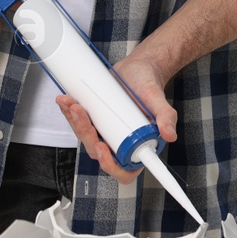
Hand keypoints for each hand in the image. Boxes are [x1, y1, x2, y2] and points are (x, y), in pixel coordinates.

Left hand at [57, 52, 177, 184]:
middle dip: (85, 134)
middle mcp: (120, 143)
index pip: (124, 170)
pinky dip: (70, 113)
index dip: (110, 165)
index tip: (102, 147)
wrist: (139, 67)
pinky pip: (80, 123)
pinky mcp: (95, 120)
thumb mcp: (157, 99)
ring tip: (71, 103)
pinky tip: (66, 101)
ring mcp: (106, 132)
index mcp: (137, 146)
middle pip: (98, 151)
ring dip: (74, 123)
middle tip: (81, 113)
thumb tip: (170, 135)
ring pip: (85, 138)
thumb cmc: (149, 84)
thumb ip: (166, 116)